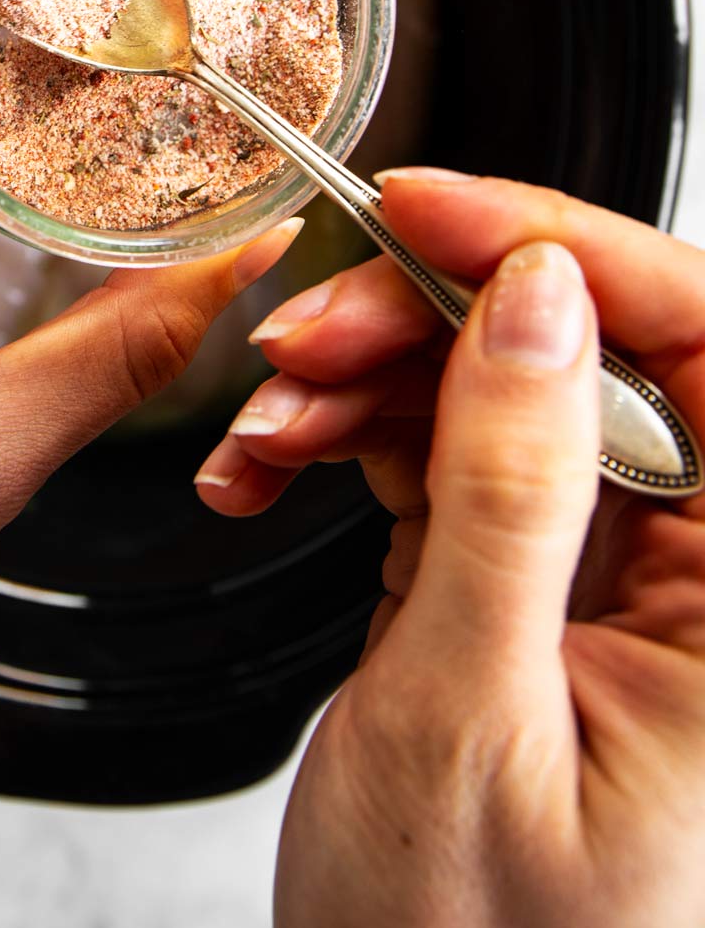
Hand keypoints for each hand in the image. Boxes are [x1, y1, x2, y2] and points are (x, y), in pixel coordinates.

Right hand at [196, 171, 704, 927]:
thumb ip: (516, 493)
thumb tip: (539, 299)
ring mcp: (610, 577)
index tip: (438, 208)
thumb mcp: (471, 718)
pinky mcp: (525, 582)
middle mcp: (700, 583)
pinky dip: (354, 434)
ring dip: (371, 376)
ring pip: (505, 388)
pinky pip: (452, 452)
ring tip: (266, 418)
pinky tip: (277, 457)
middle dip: (431, 315)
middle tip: (306, 328)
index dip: (577, 248)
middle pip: (589, 352)